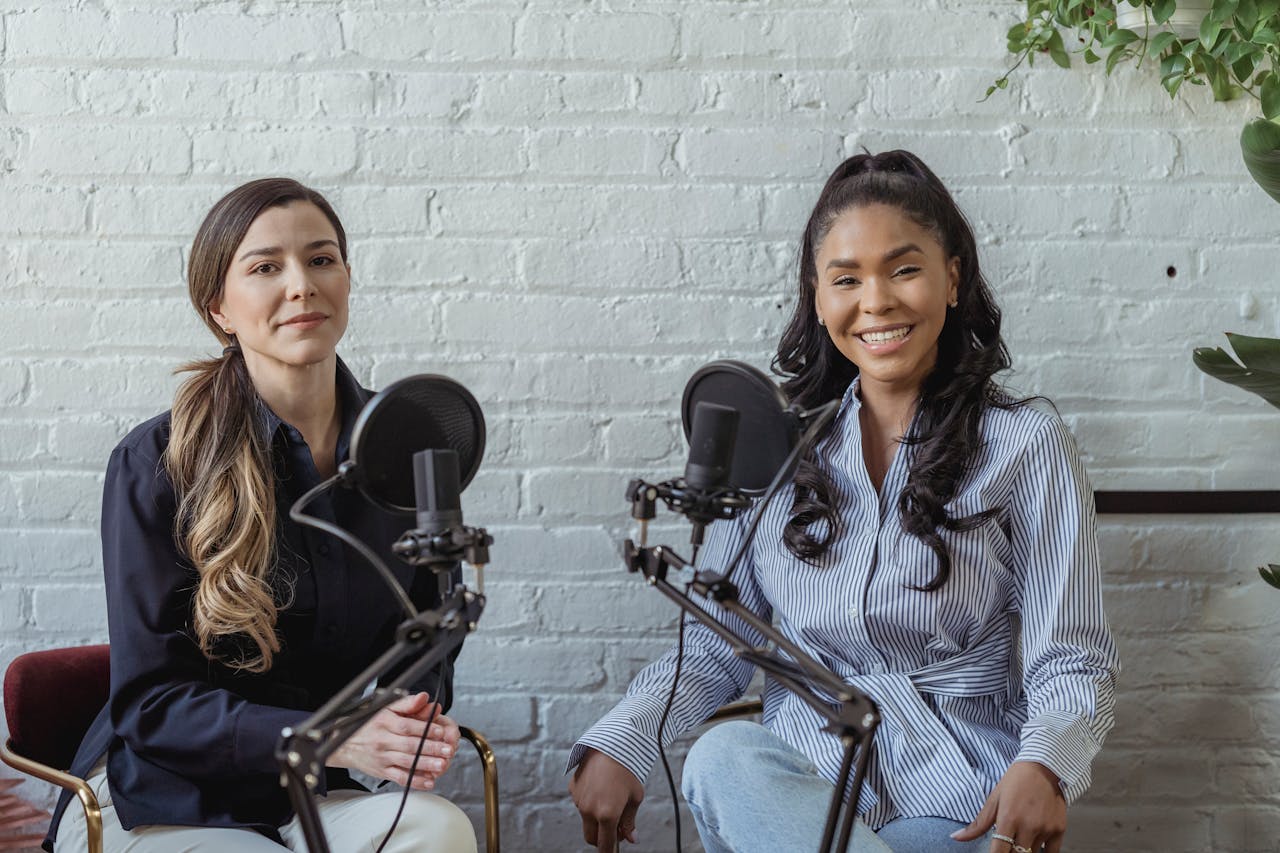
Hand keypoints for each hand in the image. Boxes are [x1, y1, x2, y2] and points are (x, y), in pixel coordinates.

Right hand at [328, 692, 459, 789]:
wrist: (342, 742)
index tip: (441, 731)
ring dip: (426, 765)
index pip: (406, 726)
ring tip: (442, 765)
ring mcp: (382, 758)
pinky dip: (415, 781)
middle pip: (409, 746)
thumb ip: (407, 703)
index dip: (425, 729)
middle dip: (430, 749)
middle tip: (447, 750)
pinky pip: (400, 777)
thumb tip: (425, 698)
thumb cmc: (368, 723)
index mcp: (384, 722)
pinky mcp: (382, 771)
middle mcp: (382, 741)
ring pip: (406, 762)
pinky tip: (428, 781)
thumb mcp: (385, 708)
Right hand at [568, 748, 644, 851]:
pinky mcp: (573, 789)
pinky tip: (600, 787)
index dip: (608, 852)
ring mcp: (579, 799)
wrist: (612, 743)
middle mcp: (589, 810)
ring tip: (610, 797)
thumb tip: (630, 838)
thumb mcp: (635, 797)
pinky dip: (589, 801)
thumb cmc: (627, 769)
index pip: (605, 845)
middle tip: (614, 828)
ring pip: (586, 819)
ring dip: (595, 817)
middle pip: (590, 837)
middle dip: (601, 838)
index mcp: (607, 814)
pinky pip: (581, 802)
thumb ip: (630, 821)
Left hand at [951, 761, 1066, 852]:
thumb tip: (956, 837)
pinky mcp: (1059, 830)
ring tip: (1019, 837)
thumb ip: (978, 824)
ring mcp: (1045, 829)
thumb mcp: (994, 799)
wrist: (1043, 766)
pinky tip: (1034, 843)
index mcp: (1009, 818)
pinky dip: (1042, 852)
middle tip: (1007, 845)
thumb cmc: (1016, 781)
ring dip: (1024, 850)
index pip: (999, 852)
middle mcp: (1028, 826)